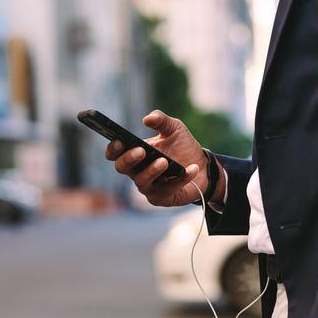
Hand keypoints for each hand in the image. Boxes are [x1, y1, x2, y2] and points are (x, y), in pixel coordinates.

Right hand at [105, 110, 222, 206]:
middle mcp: (137, 171)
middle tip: (141, 151)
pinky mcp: (162, 198)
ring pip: (142, 182)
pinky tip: (192, 169)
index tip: (119, 141)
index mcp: (135, 154)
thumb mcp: (174, 128)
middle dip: (129, 159)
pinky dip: (180, 180)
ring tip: (164, 161)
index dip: (113, 149)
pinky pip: (167, 190)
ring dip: (152, 171)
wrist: (204, 166)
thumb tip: (147, 119)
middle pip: (122, 168)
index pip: (115, 153)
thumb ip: (161, 120)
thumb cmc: (183, 147)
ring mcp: (148, 186)